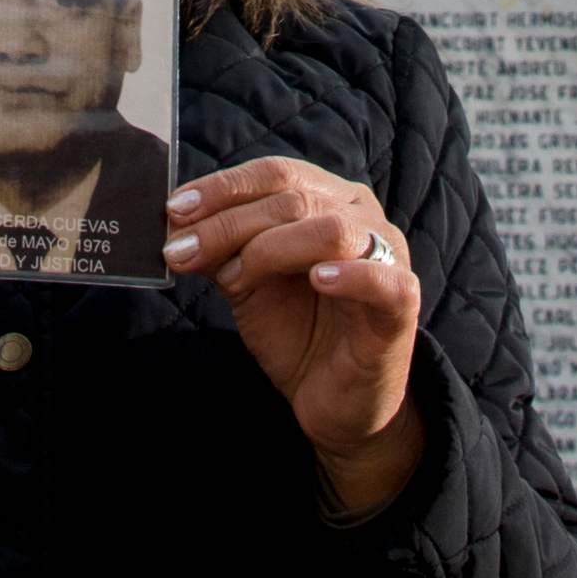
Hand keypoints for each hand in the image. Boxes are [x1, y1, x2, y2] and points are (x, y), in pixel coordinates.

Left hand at [163, 158, 426, 512]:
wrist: (334, 404)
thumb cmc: (298, 334)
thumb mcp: (249, 284)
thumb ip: (222, 250)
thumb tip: (176, 226)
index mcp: (328, 200)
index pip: (276, 173)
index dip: (223, 188)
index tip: (174, 209)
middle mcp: (362, 217)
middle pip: (293, 198)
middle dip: (228, 224)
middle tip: (182, 251)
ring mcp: (387, 256)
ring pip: (330, 230)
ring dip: (268, 249)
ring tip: (235, 280)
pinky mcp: (402, 302)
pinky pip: (381, 278)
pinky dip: (349, 274)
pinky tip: (317, 280)